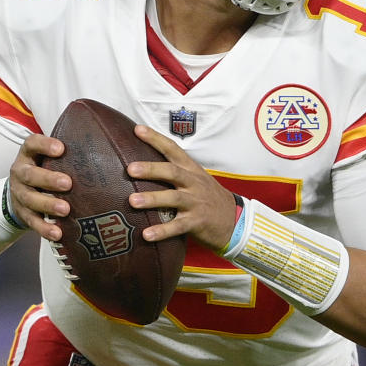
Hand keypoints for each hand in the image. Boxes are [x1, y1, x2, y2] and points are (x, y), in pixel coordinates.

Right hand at [7, 133, 71, 240]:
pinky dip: (44, 228)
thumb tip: (105, 145)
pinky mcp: (23, 214)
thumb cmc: (42, 170)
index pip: (32, 144)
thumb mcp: (48, 157)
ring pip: (30, 200)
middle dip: (48, 179)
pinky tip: (57, 233)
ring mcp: (20, 194)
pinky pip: (33, 222)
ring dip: (48, 205)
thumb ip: (68, 153)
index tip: (61, 148)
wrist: (18, 193)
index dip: (44, 145)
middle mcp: (21, 173)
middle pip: (30, 175)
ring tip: (65, 210)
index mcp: (28, 155)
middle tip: (68, 184)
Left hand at [125, 124, 237, 250]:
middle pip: (172, 172)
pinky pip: (178, 226)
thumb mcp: (196, 180)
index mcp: (191, 170)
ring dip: (152, 198)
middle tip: (130, 169)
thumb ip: (175, 172)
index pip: (173, 149)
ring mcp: (196, 202)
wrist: (235, 220)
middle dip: (151, 169)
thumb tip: (141, 166)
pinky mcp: (197, 222)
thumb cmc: (208, 198)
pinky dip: (162, 231)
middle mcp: (194, 183)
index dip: (156, 139)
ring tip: (132, 201)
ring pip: (174, 198)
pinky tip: (147, 234)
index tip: (138, 130)